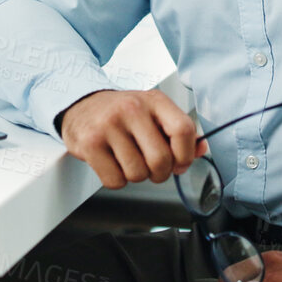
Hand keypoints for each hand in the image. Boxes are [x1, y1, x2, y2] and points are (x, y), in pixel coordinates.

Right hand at [57, 89, 205, 188]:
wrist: (81, 106)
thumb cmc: (121, 113)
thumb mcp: (153, 113)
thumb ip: (178, 132)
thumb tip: (200, 149)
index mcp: (154, 100)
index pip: (183, 130)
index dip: (185, 155)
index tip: (179, 162)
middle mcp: (132, 108)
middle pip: (160, 159)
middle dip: (159, 173)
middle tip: (151, 167)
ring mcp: (109, 125)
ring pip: (137, 173)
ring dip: (136, 176)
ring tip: (128, 160)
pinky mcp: (90, 143)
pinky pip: (115, 180)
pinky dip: (116, 180)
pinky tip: (112, 163)